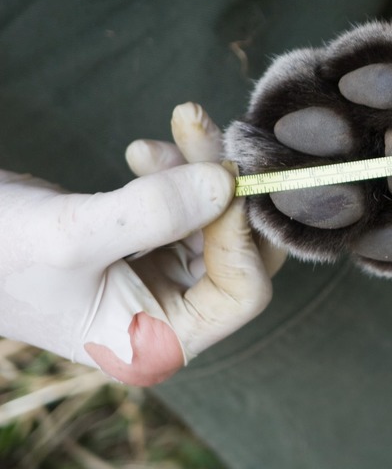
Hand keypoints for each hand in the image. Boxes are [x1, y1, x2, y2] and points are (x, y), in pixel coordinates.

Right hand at [0, 103, 281, 385]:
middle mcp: (170, 315)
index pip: (244, 292)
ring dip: (203, 169)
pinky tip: (143, 152)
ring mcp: (163, 279)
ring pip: (220, 219)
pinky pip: (192, 205)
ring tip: (174, 127)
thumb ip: (154, 213)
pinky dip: (180, 171)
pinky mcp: (151, 244)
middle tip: (202, 133)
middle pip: (242, 251)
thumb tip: (228, 184)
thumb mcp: (70, 235)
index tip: (221, 177)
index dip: (241, 234)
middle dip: (229, 190)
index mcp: (157, 341)